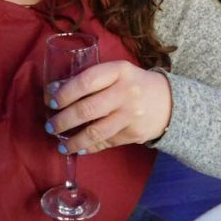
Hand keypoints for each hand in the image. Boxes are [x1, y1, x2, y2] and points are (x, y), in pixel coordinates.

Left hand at [44, 61, 171, 154]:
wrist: (170, 102)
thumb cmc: (133, 84)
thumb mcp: (117, 73)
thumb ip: (91, 79)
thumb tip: (53, 90)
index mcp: (119, 71)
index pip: (86, 81)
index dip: (65, 93)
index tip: (51, 101)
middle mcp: (126, 93)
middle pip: (87, 109)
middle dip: (63, 120)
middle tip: (50, 126)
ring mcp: (131, 116)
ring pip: (95, 132)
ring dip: (74, 141)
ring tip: (61, 145)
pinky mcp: (134, 134)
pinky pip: (106, 143)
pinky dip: (89, 148)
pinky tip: (79, 149)